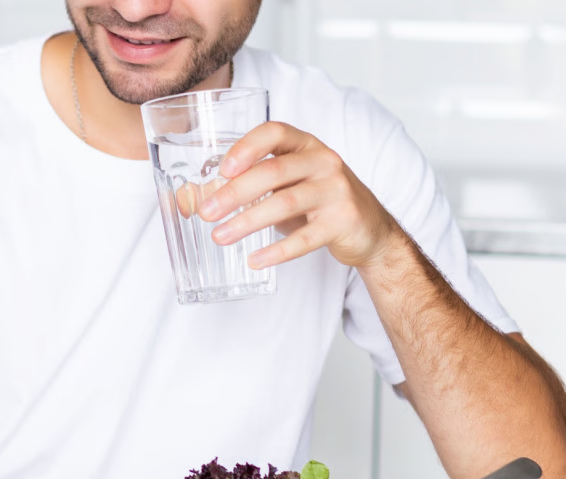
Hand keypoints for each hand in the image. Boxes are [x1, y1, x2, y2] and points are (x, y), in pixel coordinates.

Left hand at [197, 121, 397, 269]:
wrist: (372, 230)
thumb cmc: (320, 202)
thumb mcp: (290, 184)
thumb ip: (251, 185)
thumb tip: (194, 198)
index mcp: (307, 145)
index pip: (275, 132)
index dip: (246, 147)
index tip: (221, 168)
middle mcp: (324, 161)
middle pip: (273, 171)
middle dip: (234, 193)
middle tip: (206, 212)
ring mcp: (337, 191)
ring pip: (285, 204)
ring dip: (248, 221)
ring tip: (221, 236)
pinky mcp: (344, 221)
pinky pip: (305, 239)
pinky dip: (277, 251)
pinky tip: (255, 260)